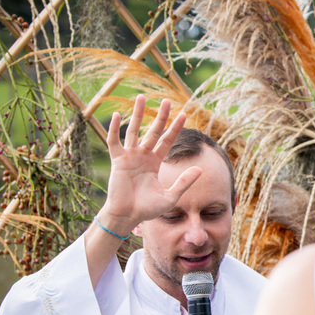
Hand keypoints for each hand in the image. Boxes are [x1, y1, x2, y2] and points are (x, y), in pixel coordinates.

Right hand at [99, 95, 200, 233]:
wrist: (127, 216)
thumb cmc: (147, 209)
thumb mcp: (170, 196)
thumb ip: (184, 182)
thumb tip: (200, 169)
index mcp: (155, 162)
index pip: (167, 140)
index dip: (175, 128)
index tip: (183, 114)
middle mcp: (143, 156)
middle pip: (153, 131)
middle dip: (160, 116)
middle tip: (166, 100)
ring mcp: (129, 156)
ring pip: (134, 130)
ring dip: (138, 114)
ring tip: (141, 97)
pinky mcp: (117, 160)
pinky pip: (114, 141)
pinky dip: (115, 128)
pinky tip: (118, 115)